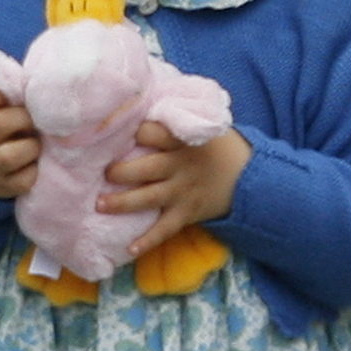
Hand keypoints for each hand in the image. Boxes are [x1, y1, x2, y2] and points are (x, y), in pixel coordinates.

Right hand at [0, 86, 39, 200]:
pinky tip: (36, 166)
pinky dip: (33, 173)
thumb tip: (15, 69)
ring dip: (29, 148)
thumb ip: (6, 93)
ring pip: (8, 156)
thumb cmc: (1, 133)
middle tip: (34, 122)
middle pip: (0, 123)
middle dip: (23, 120)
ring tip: (36, 146)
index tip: (13, 99)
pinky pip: (23, 180)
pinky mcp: (6, 187)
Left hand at [98, 122, 250, 256]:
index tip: (115, 133)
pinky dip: (148, 240)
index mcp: (184, 140)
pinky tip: (129, 249)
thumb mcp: (203, 125)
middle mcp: (182, 165)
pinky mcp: (187, 213)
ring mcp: (184, 191)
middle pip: (147, 168)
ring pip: (149, 197)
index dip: (136, 132)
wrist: (250, 177)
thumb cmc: (217, 147)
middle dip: (122, 171)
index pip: (155, 132)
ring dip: (123, 202)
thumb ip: (174, 119)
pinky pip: (165, 229)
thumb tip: (141, 101)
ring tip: (100, 204)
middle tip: (104, 172)